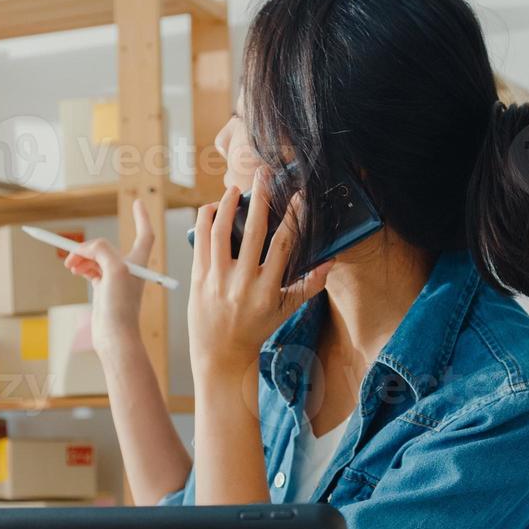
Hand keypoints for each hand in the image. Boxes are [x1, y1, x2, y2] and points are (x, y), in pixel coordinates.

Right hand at [61, 198, 153, 352]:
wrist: (115, 336)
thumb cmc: (120, 306)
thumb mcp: (114, 269)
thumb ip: (102, 249)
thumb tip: (86, 248)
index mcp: (138, 261)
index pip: (145, 233)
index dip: (142, 217)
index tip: (137, 201)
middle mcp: (129, 269)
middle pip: (108, 246)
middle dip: (90, 246)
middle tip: (72, 251)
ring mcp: (116, 280)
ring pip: (97, 258)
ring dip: (82, 258)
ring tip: (70, 265)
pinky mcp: (105, 290)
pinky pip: (91, 270)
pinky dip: (82, 267)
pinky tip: (75, 270)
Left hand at [189, 168, 331, 380]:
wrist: (221, 353)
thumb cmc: (256, 330)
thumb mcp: (285, 311)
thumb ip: (309, 286)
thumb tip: (330, 262)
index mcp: (267, 290)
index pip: (283, 245)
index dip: (292, 217)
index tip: (298, 195)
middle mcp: (242, 282)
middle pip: (253, 230)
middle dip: (260, 198)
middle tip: (264, 174)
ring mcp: (217, 279)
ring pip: (221, 231)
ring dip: (226, 204)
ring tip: (234, 189)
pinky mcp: (198, 278)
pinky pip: (201, 241)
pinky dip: (205, 220)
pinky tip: (212, 207)